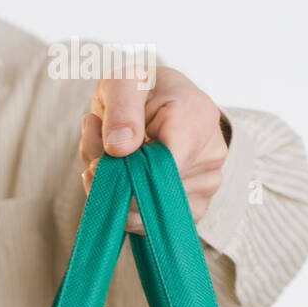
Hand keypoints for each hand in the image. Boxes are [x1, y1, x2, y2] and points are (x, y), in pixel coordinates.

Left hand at [79, 66, 228, 232]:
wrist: (157, 100)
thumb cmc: (140, 87)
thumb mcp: (123, 82)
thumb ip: (121, 109)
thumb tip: (119, 148)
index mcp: (197, 119)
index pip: (164, 167)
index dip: (124, 173)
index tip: (98, 161)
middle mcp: (211, 155)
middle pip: (151, 191)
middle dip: (112, 180)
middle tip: (96, 152)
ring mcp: (206, 185)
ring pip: (146, 211)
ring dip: (115, 193)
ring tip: (111, 159)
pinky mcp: (194, 207)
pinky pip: (150, 224)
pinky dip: (125, 209)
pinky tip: (123, 179)